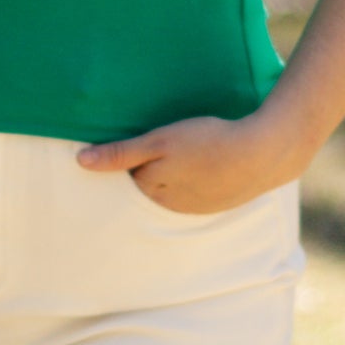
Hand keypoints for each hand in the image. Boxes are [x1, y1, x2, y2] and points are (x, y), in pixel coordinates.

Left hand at [75, 110, 300, 214]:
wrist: (264, 153)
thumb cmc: (208, 143)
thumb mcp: (159, 142)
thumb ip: (120, 153)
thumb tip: (80, 161)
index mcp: (154, 191)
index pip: (130, 174)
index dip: (135, 153)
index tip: (143, 137)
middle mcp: (172, 206)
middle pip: (152, 183)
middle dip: (155, 167)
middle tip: (169, 141)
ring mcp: (198, 207)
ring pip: (176, 188)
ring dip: (178, 172)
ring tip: (191, 149)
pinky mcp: (220, 202)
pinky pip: (199, 190)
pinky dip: (199, 177)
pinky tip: (209, 160)